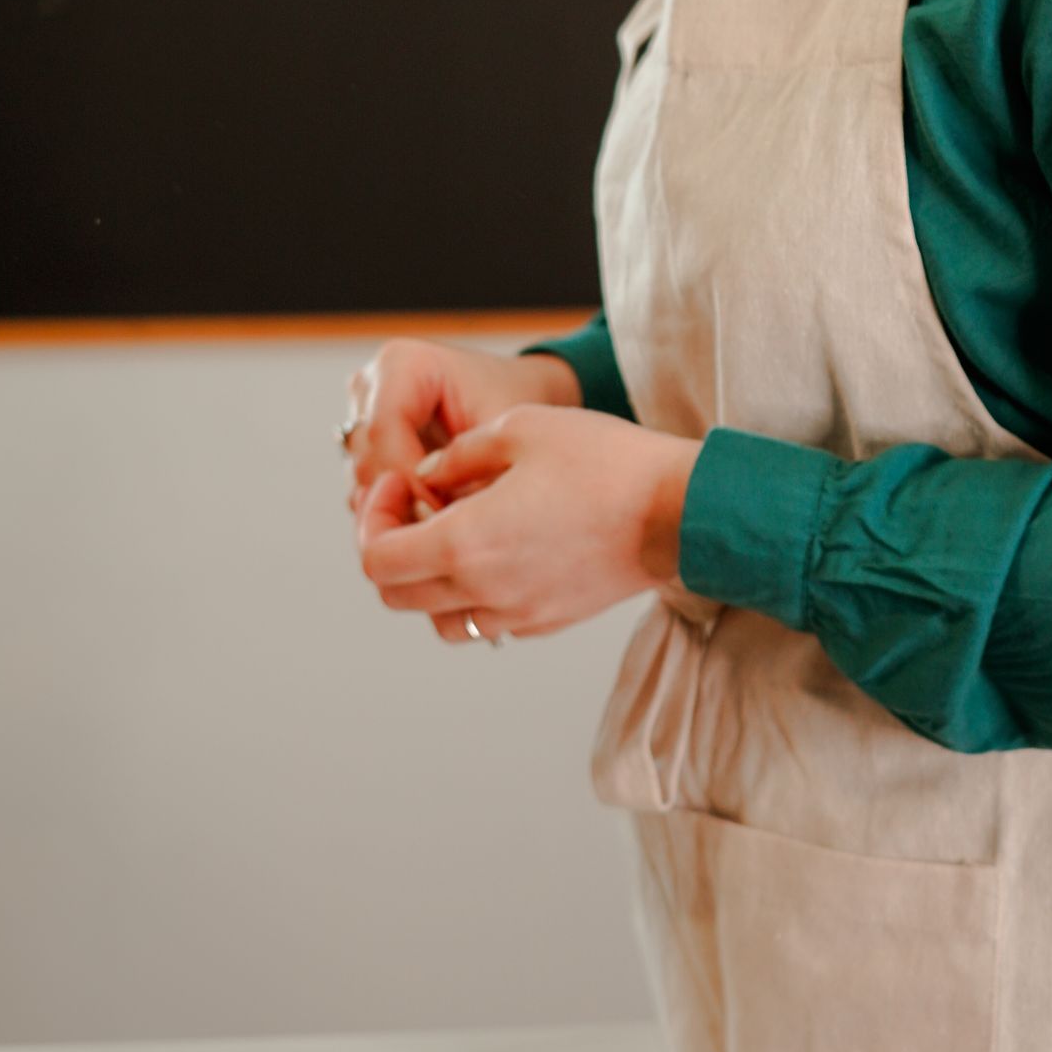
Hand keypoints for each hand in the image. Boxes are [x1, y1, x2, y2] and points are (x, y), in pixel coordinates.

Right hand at [340, 335, 580, 527]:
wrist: (512, 394)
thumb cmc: (509, 400)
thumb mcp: (502, 429)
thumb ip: (470, 470)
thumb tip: (435, 523)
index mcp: (402, 363)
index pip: (383, 432)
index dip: (410, 482)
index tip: (446, 516)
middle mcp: (370, 386)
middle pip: (368, 460)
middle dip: (406, 501)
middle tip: (448, 530)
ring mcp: (360, 415)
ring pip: (361, 481)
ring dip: (400, 509)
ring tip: (446, 523)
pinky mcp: (362, 447)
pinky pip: (365, 491)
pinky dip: (397, 510)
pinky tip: (434, 515)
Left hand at [357, 404, 701, 642]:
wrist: (676, 510)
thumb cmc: (602, 460)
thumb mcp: (519, 429)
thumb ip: (458, 454)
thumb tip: (428, 475)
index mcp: (466, 544)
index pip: (377, 560)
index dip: (374, 518)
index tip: (403, 481)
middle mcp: (483, 592)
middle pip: (396, 595)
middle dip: (392, 547)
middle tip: (419, 503)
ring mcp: (515, 615)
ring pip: (437, 618)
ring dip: (429, 578)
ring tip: (456, 529)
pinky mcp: (545, 622)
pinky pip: (484, 620)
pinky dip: (472, 592)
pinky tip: (500, 546)